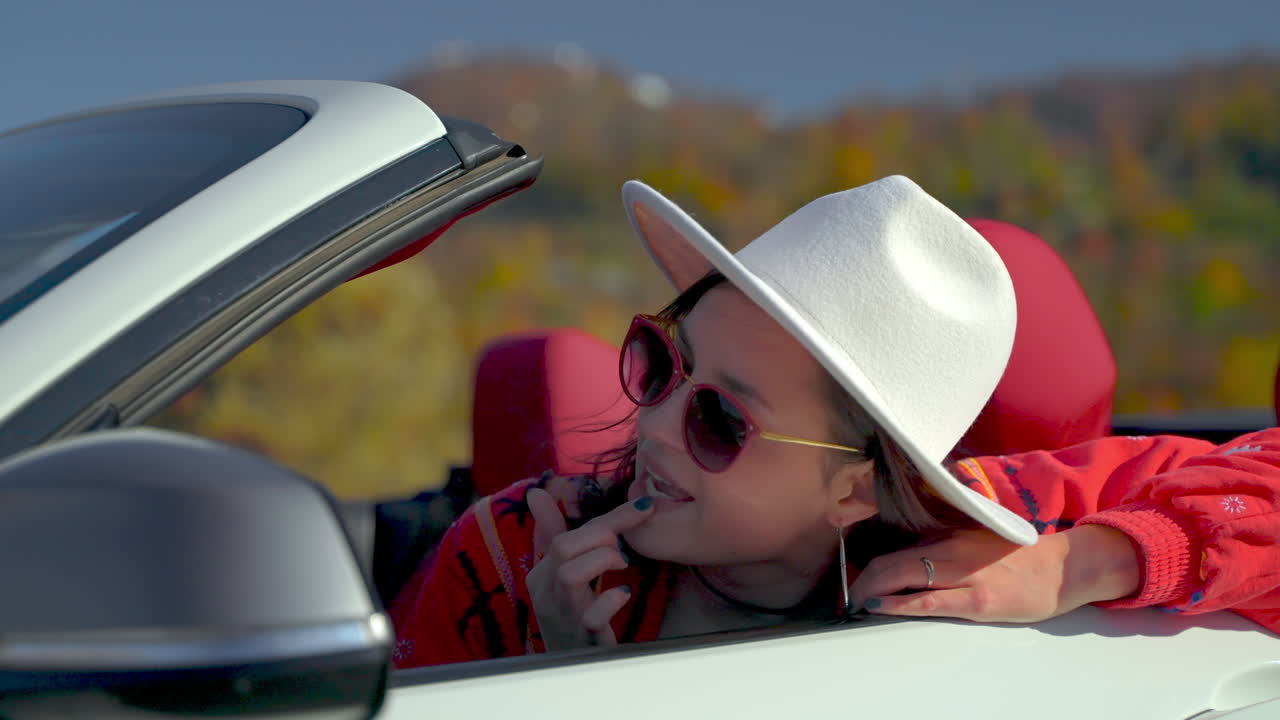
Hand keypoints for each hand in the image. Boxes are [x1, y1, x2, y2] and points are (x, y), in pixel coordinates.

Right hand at [525, 490, 654, 650]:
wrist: (568, 667)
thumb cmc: (567, 612)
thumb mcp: (559, 571)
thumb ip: (553, 532)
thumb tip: (536, 493)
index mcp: (541, 574)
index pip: (566, 535)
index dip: (609, 518)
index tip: (644, 505)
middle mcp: (547, 593)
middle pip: (564, 549)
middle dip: (602, 536)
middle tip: (622, 548)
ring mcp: (563, 616)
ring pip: (571, 575)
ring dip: (603, 560)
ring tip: (621, 564)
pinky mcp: (583, 638)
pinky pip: (592, 616)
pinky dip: (610, 600)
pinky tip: (622, 593)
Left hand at [846, 526, 1140, 622]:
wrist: (1061, 569)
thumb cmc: (1016, 556)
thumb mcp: (976, 537)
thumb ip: (944, 539)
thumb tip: (907, 548)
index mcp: (951, 532)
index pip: (898, 540)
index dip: (870, 555)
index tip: (853, 567)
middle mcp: (953, 548)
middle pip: (892, 559)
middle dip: (864, 578)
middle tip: (850, 592)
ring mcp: (964, 575)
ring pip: (903, 575)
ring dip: (872, 590)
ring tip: (857, 601)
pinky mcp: (977, 601)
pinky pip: (927, 602)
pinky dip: (897, 603)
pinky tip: (879, 606)